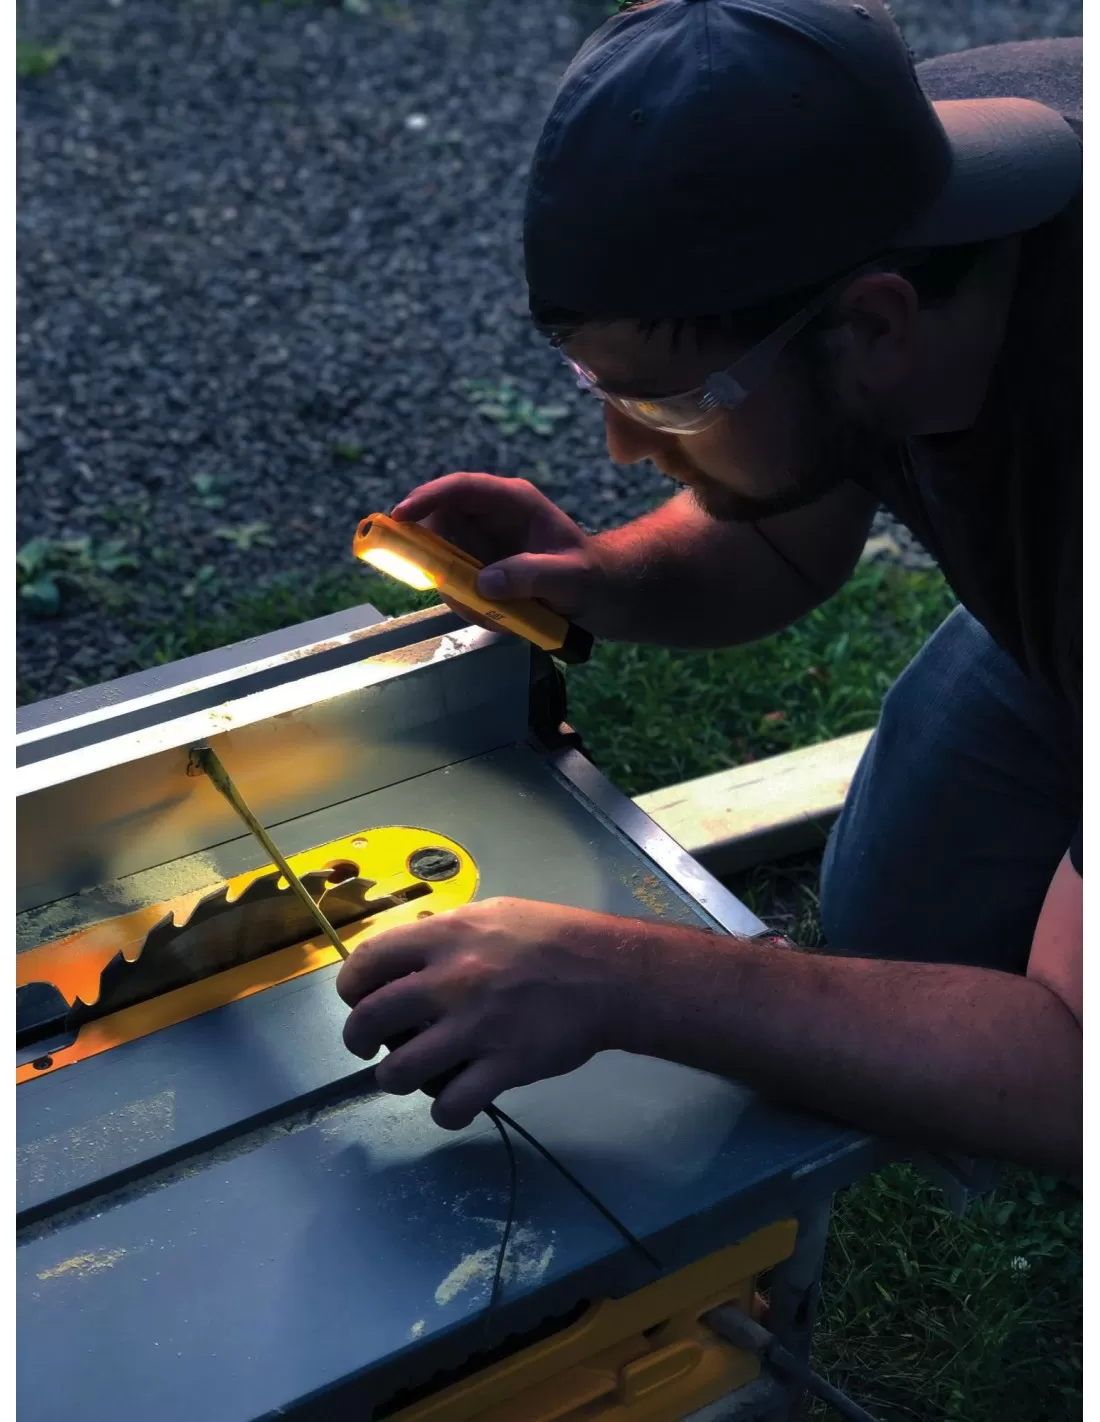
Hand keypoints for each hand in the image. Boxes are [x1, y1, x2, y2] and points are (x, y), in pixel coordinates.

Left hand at [337, 897, 644, 1128]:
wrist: (610, 973)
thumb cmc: (553, 937)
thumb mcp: (494, 914)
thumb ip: (447, 933)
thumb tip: (409, 947)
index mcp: (446, 937)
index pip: (366, 962)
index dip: (351, 986)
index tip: (359, 998)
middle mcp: (451, 981)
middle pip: (368, 1020)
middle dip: (357, 1040)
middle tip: (369, 1046)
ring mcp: (476, 1027)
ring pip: (398, 1071)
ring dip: (393, 1079)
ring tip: (407, 1075)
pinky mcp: (504, 1066)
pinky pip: (451, 1105)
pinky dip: (445, 1111)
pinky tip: (453, 1102)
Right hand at [391, 474, 618, 636]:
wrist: (597, 595)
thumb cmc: (588, 577)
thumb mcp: (568, 577)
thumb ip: (531, 576)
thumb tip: (485, 582)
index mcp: (513, 501)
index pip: (462, 488)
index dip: (428, 497)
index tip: (401, 516)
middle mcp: (490, 517)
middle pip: (438, 520)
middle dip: (427, 549)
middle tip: (427, 579)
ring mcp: (480, 543)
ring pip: (442, 557)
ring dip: (454, 588)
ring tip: (495, 613)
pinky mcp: (477, 568)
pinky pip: (455, 583)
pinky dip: (467, 604)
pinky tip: (501, 618)